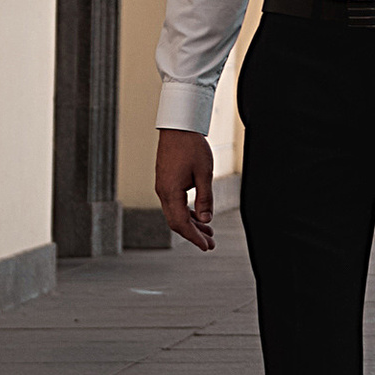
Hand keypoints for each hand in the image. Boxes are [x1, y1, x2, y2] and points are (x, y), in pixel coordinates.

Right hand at [155, 130, 214, 252]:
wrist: (178, 127)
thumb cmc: (191, 147)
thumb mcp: (204, 174)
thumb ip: (205, 199)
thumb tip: (207, 220)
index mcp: (170, 192)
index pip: (181, 223)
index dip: (194, 237)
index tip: (207, 247)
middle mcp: (163, 192)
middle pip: (176, 222)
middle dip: (194, 234)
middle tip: (211, 244)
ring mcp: (163, 187)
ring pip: (176, 213)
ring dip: (192, 224)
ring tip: (209, 232)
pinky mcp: (166, 182)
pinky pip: (175, 204)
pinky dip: (187, 212)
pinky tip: (199, 216)